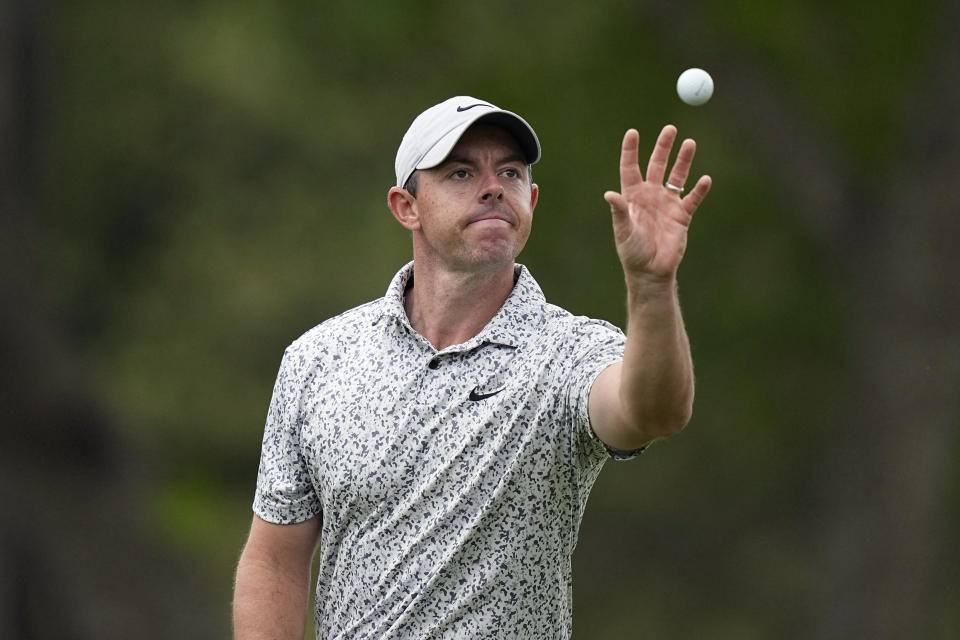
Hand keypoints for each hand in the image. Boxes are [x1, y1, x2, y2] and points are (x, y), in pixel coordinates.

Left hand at [604, 126, 710, 282]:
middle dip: (663, 147)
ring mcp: (667, 203)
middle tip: (670, 129)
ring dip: (683, 160)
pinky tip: (704, 180)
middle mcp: (650, 195)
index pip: (630, 167)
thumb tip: (609, 194)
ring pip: (677, 176)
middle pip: (657, 165)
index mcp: (632, 196)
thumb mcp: (623, 231)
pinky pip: (693, 198)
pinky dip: (699, 189)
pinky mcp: (682, 215)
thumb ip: (619, 211)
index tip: (633, 132)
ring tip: (689, 143)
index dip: (631, 150)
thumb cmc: (632, 251)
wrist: (651, 271)